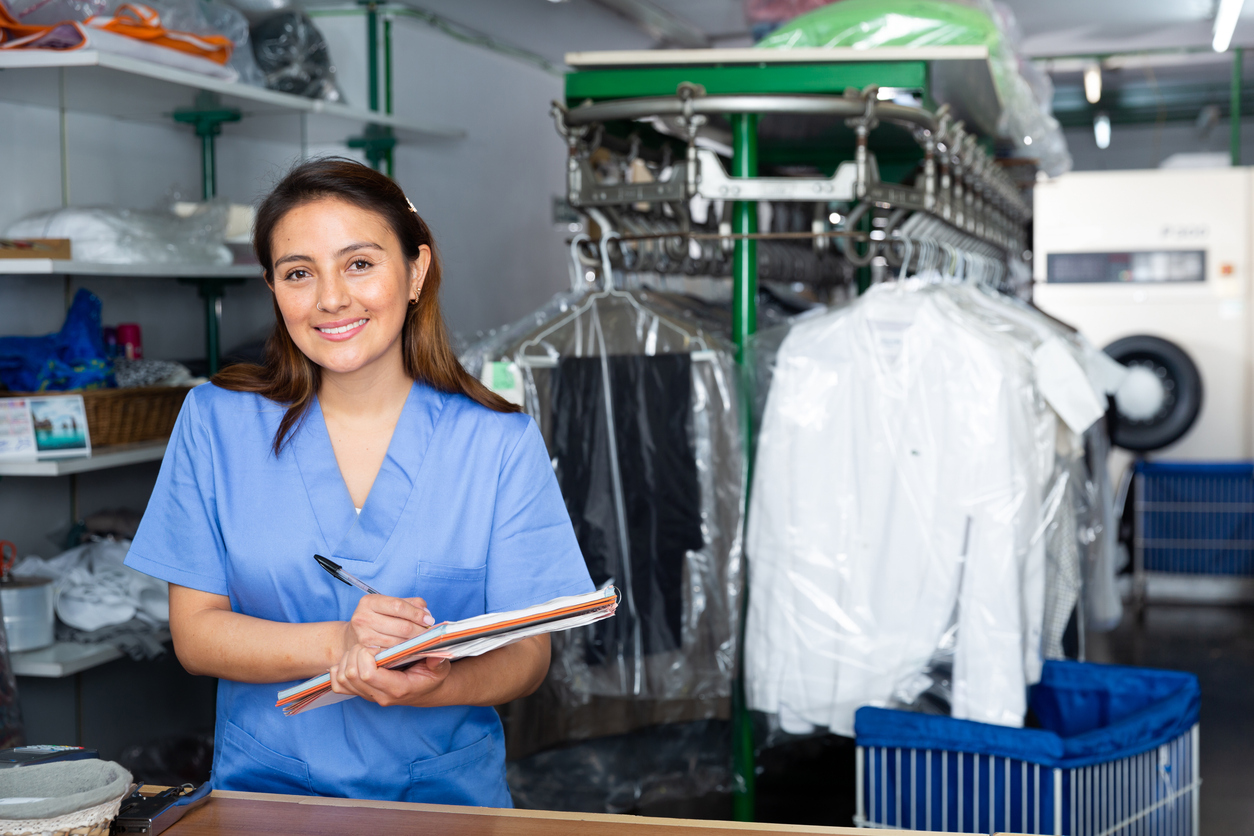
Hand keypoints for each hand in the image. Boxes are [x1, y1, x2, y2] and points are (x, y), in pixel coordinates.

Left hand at [328, 645, 451, 707]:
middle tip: (369, 646)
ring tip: (362, 651)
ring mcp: (368, 696)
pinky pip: (338, 685)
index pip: (367, 674)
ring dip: (348, 659)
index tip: (378, 646)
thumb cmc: (431, 676)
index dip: (366, 656)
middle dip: (356, 654)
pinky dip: (338, 671)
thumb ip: (438, 662)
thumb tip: (436, 656)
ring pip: (342, 678)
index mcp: (397, 688)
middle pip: (351, 674)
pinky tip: (351, 660)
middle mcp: (379, 695)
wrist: (425, 690)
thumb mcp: (440, 668)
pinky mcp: (361, 693)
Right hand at [342, 595, 434, 653]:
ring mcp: (363, 636)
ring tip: (422, 641)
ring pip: (398, 642)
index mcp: (370, 602)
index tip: (429, 620)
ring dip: (414, 643)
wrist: (354, 635)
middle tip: (430, 633)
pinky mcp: (366, 651)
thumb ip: (411, 604)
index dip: (417, 614)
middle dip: (419, 631)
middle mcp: (363, 618)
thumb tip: (426, 613)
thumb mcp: (390, 604)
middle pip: (401, 626)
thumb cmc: (378, 617)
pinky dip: (403, 651)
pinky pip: (391, 653)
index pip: (398, 606)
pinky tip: (411, 649)